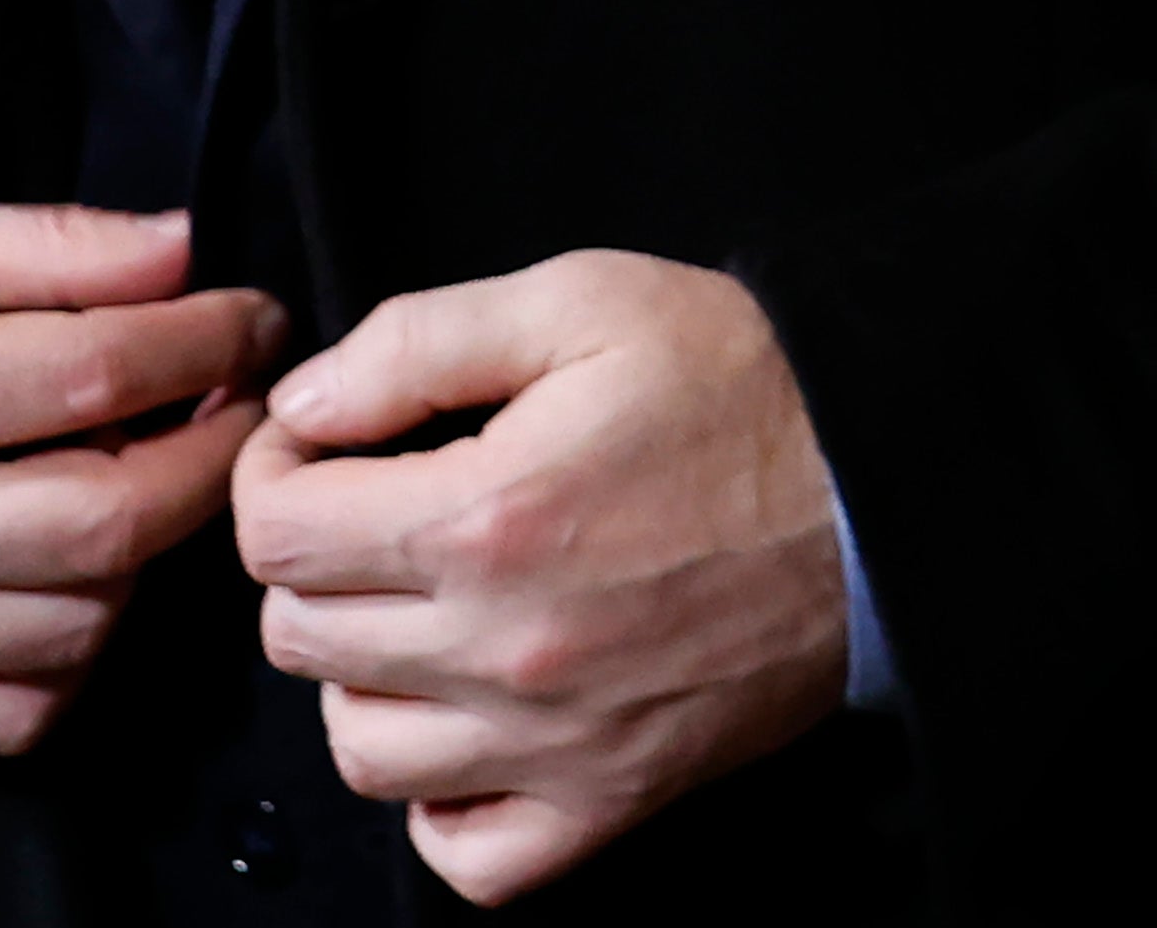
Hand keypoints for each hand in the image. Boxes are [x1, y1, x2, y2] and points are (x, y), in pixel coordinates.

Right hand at [0, 196, 283, 752]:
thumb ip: (36, 247)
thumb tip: (181, 251)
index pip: (94, 378)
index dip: (204, 343)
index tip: (251, 316)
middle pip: (106, 519)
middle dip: (211, 457)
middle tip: (239, 404)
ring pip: (78, 625)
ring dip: (148, 554)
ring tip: (153, 475)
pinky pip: (11, 713)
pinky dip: (75, 654)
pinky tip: (77, 575)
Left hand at [233, 250, 848, 904]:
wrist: (882, 488)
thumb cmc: (740, 385)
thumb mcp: (579, 303)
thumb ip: (415, 341)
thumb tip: (304, 404)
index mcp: (484, 517)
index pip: (274, 531)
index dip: (278, 469)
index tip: (326, 445)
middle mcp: (504, 648)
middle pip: (298, 635)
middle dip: (317, 559)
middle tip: (382, 508)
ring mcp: (555, 743)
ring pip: (358, 747)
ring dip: (366, 674)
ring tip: (426, 609)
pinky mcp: (610, 802)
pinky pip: (460, 854)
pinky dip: (440, 798)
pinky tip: (471, 719)